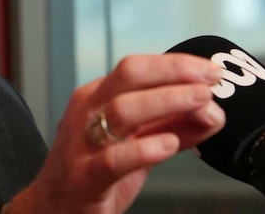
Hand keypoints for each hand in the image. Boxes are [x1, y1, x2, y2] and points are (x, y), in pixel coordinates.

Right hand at [7, 53, 224, 213]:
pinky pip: (113, 159)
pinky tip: (169, 144)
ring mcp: (83, 143)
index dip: (176, 65)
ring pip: (122, 110)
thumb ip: (170, 126)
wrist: (52, 209)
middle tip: (209, 84)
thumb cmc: (93, 171)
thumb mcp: (133, 142)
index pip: (137, 68)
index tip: (210, 71)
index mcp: (97, 96)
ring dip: (168, 102)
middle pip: (128, 75)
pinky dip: (145, 149)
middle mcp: (87, 111)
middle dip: (174, 73)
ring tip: (201, 106)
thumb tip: (212, 113)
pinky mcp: (85, 177)